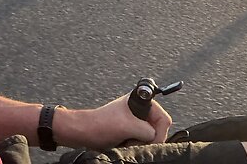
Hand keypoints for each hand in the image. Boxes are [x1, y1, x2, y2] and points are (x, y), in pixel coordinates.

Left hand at [54, 91, 172, 149]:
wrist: (83, 132)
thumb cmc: (100, 124)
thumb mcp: (127, 126)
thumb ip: (146, 130)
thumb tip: (154, 136)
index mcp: (139, 101)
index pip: (163, 118)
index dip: (159, 131)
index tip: (151, 141)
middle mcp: (138, 109)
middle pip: (157, 128)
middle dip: (148, 138)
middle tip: (135, 141)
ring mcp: (134, 120)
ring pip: (149, 136)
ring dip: (140, 142)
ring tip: (127, 142)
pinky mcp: (129, 130)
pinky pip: (141, 141)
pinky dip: (135, 145)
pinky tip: (125, 144)